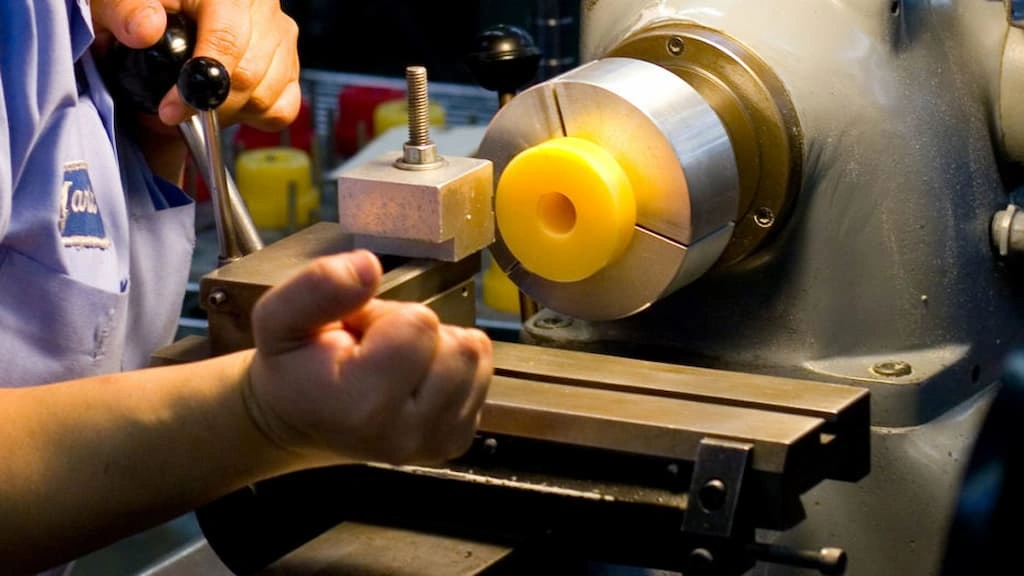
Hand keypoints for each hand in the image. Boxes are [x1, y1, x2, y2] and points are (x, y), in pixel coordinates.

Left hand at [91, 0, 300, 131]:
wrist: (171, 9)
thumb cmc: (148, 6)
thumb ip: (125, 8)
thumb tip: (145, 30)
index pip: (227, 43)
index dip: (198, 85)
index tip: (171, 110)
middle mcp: (261, 7)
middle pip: (249, 74)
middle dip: (210, 105)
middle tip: (178, 113)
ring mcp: (280, 34)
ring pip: (268, 94)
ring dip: (231, 112)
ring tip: (201, 104)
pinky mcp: (289, 60)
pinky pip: (284, 105)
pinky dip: (257, 115)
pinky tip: (230, 105)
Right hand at [244, 251, 492, 464]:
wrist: (299, 419)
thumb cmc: (292, 366)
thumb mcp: (278, 317)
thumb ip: (318, 287)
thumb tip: (370, 266)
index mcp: (364, 406)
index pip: (421, 325)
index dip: (388, 316)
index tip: (357, 336)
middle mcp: (408, 435)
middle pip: (458, 346)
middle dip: (418, 332)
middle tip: (376, 348)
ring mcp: (437, 443)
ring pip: (475, 358)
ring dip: (437, 349)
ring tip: (394, 363)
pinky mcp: (456, 441)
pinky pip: (481, 378)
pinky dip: (450, 369)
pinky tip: (412, 380)